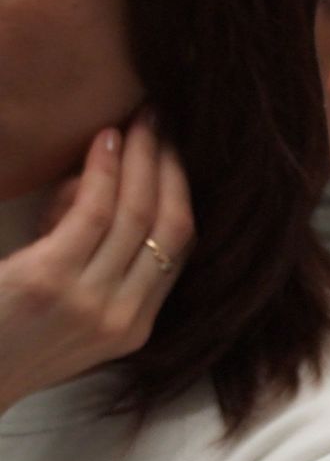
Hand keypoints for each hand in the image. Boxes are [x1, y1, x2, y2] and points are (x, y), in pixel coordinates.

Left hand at [0, 116, 193, 414]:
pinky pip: (93, 213)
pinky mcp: (52, 281)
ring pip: (137, 215)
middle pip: (169, 227)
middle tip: (162, 121)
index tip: (175, 153)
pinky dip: (103, 171)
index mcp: (133, 328)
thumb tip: (100, 193)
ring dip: (142, 158)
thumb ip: (94, 267)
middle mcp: (122, 318)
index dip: (182, 193)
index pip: (179, 251)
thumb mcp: (67, 312)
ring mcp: (91, 302)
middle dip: (170, 167)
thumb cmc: (4, 341)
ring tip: (138, 120)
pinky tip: (104, 141)